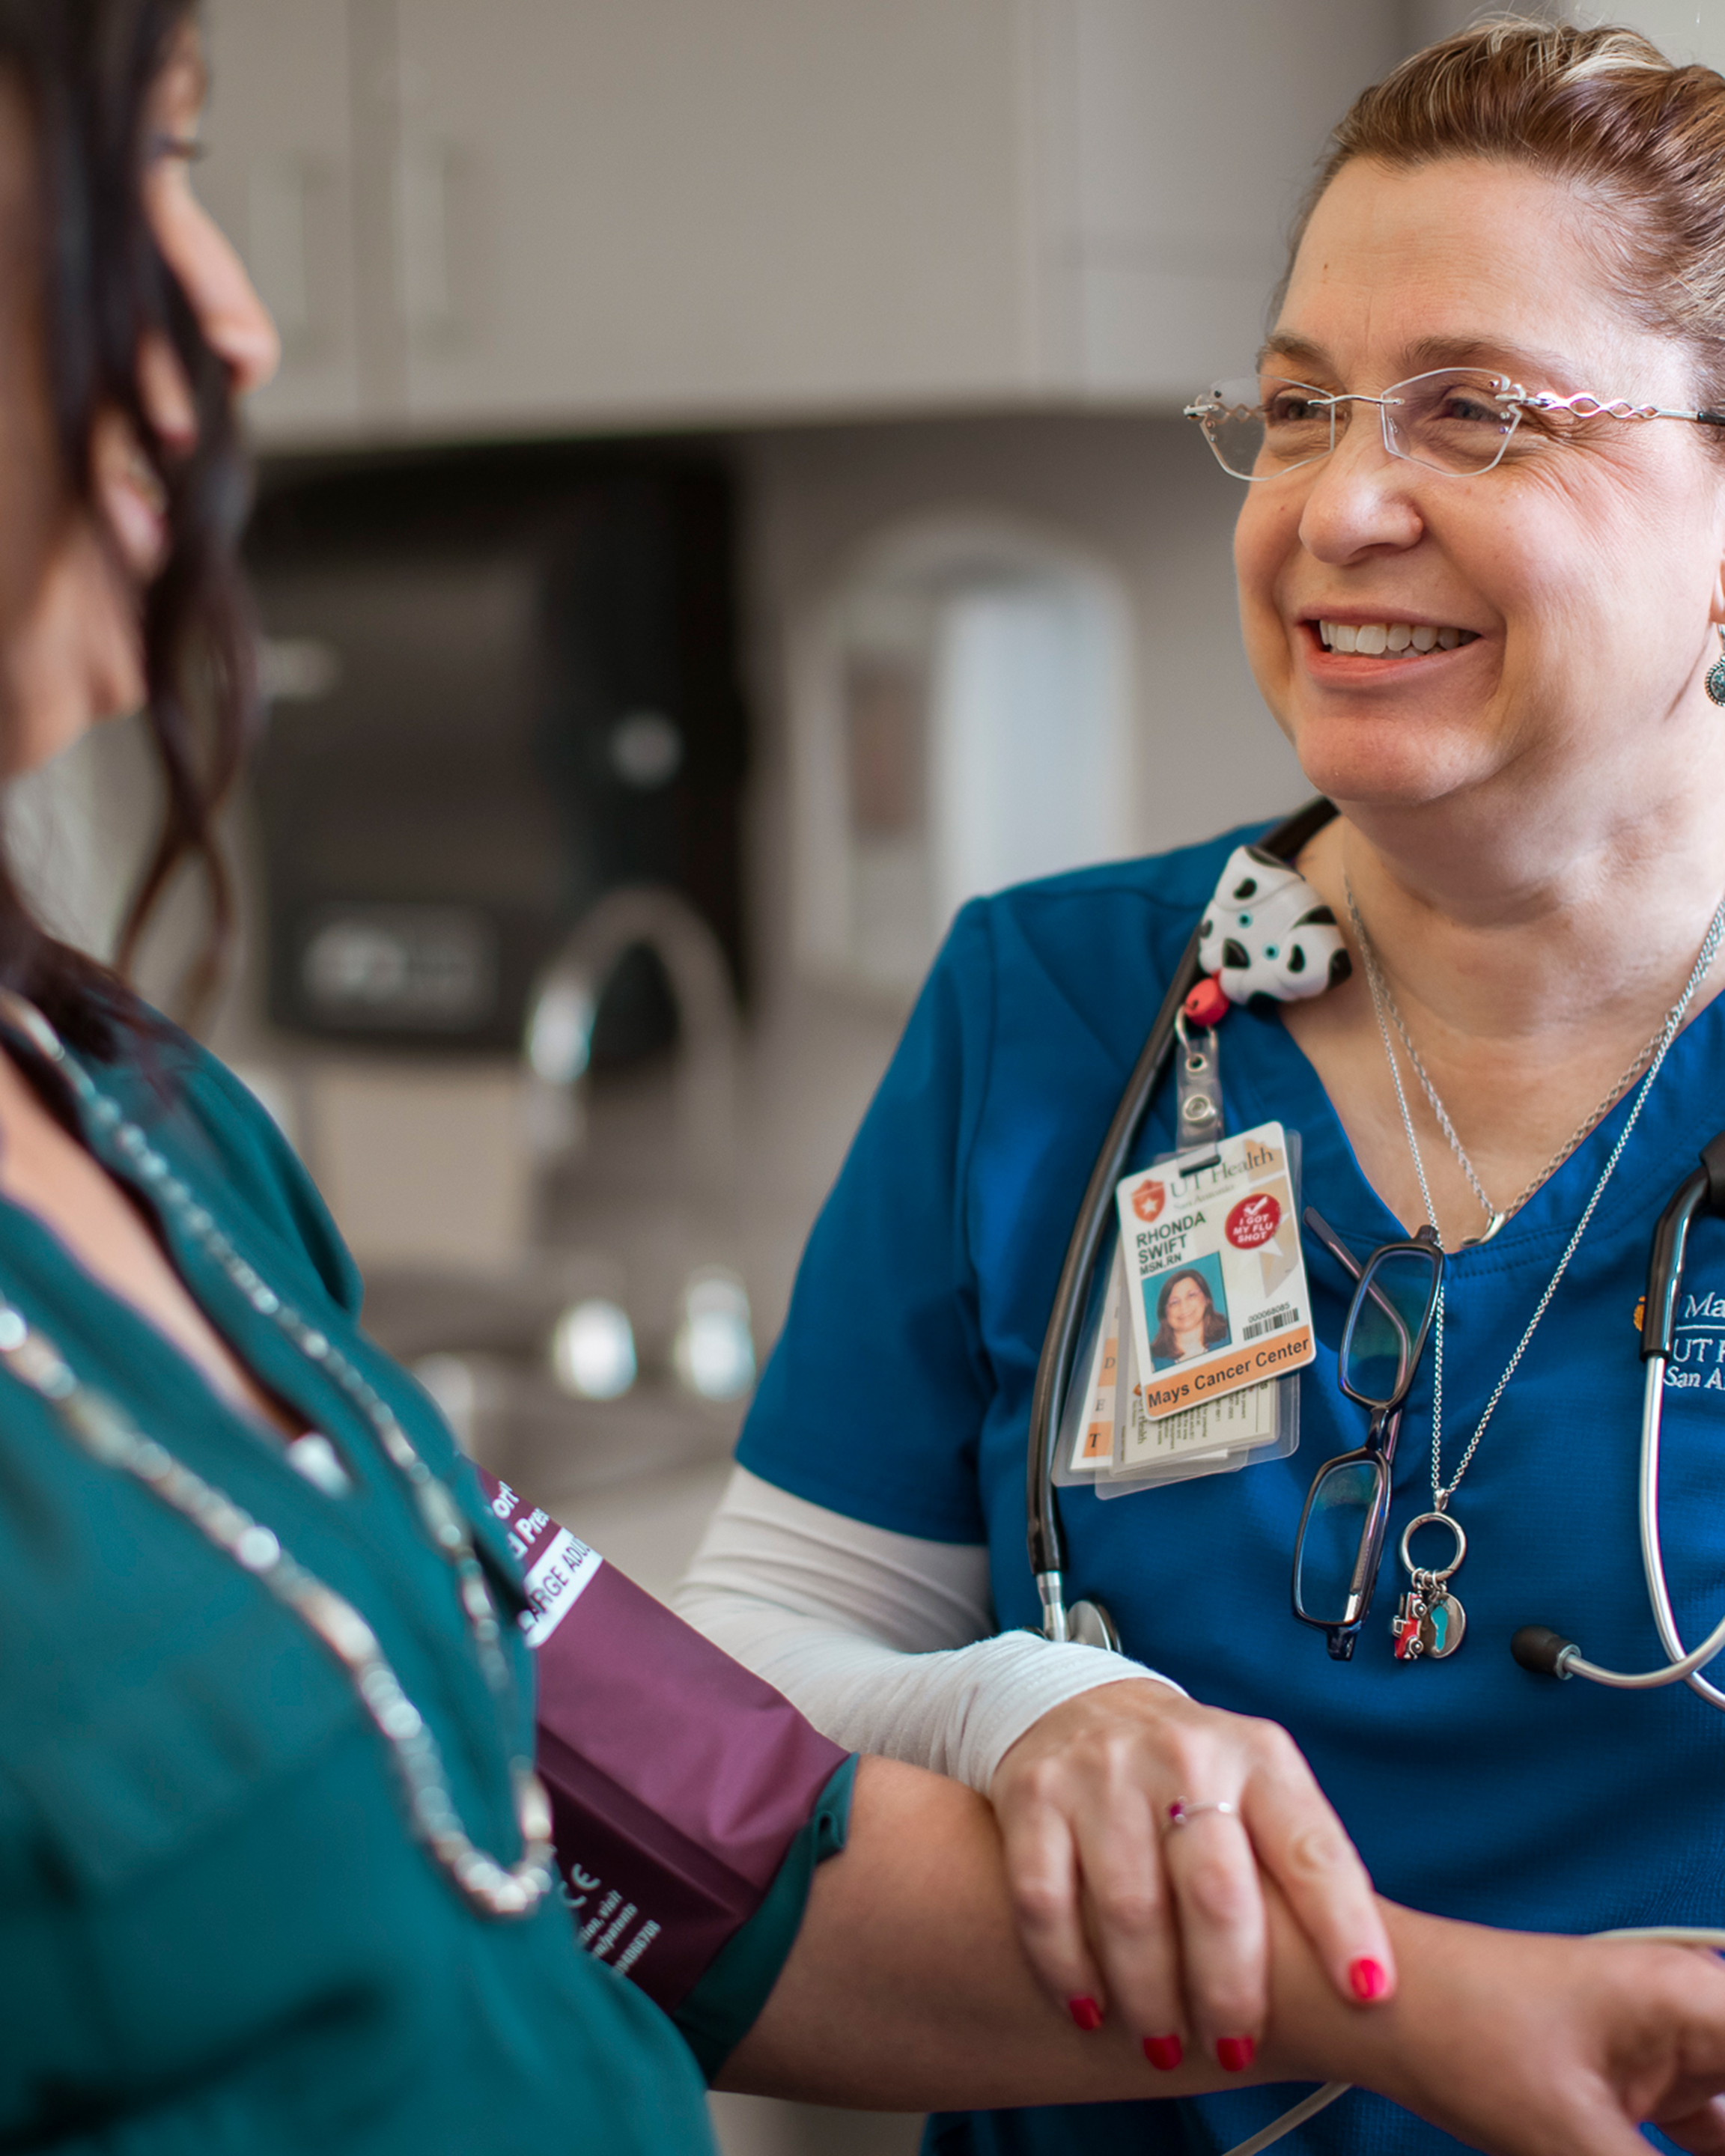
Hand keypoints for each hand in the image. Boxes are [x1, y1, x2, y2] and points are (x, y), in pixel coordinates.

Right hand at [988, 1678, 1392, 2063]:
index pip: (1310, 1846)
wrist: (1089, 1705)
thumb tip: (1363, 1986)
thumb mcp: (1262, 1790)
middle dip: (1229, 1989)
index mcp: (1259, 1757)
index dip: (1343, 1922)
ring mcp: (1104, 1770)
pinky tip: (1089, 2005)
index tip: (1368, 1993)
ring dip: (1151, 1996)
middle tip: (1234, 2049)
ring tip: (1165, 2046)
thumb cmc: (1199, 1781)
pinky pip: (1046, 1900)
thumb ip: (1299, 1866)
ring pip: (1131, 1907)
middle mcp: (1184, 1754)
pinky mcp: (1035, 1791)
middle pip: (1215, 1890)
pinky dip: (1068, 1968)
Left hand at [1327, 1910, 1724, 2155]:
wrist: (1378, 2008)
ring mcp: (1679, 2051)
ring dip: (1724, 2144)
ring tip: (1665, 2147)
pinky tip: (1697, 2153)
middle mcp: (1700, 2015)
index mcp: (1699, 2004)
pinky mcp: (1652, 2086)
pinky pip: (1717, 2134)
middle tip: (1700, 2145)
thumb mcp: (1574, 2142)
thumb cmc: (1460, 2034)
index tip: (1721, 2139)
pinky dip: (1710, 2151)